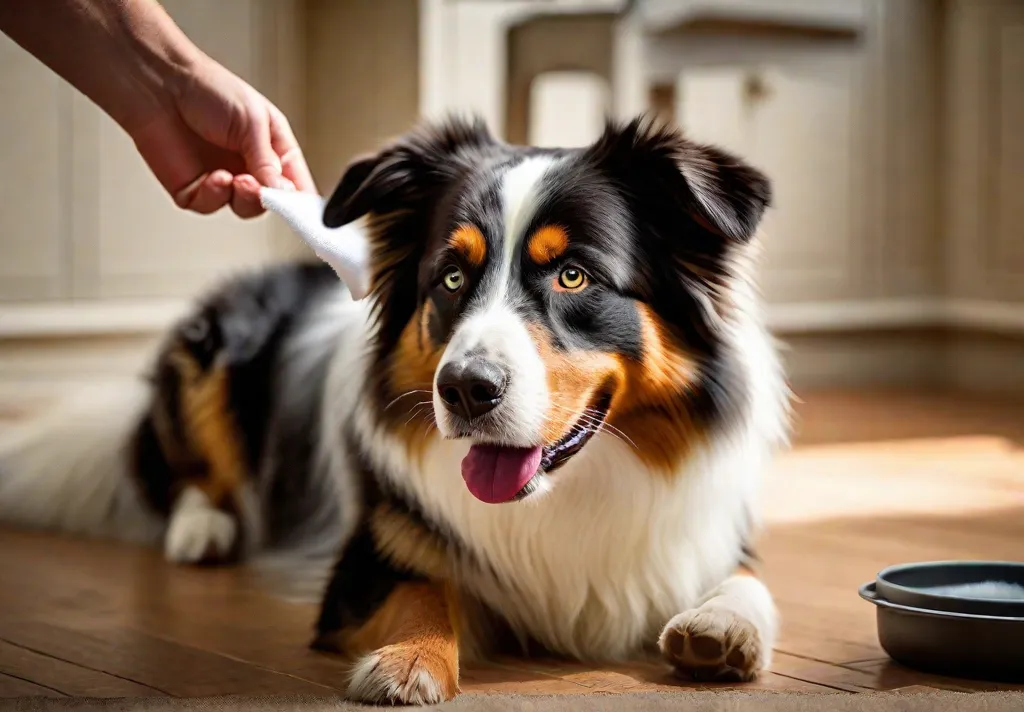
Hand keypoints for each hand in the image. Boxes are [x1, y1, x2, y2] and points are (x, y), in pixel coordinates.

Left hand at [129, 55, 316, 218]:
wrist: (159, 85)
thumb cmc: (208, 89)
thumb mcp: (254, 121)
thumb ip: (268, 161)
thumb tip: (284, 192)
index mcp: (273, 149)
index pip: (295, 183)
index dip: (301, 200)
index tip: (302, 210)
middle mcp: (250, 166)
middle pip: (272, 202)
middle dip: (269, 199)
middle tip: (262, 189)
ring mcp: (223, 179)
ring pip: (244, 209)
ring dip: (243, 199)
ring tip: (236, 179)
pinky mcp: (194, 189)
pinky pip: (211, 207)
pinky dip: (215, 197)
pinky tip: (214, 178)